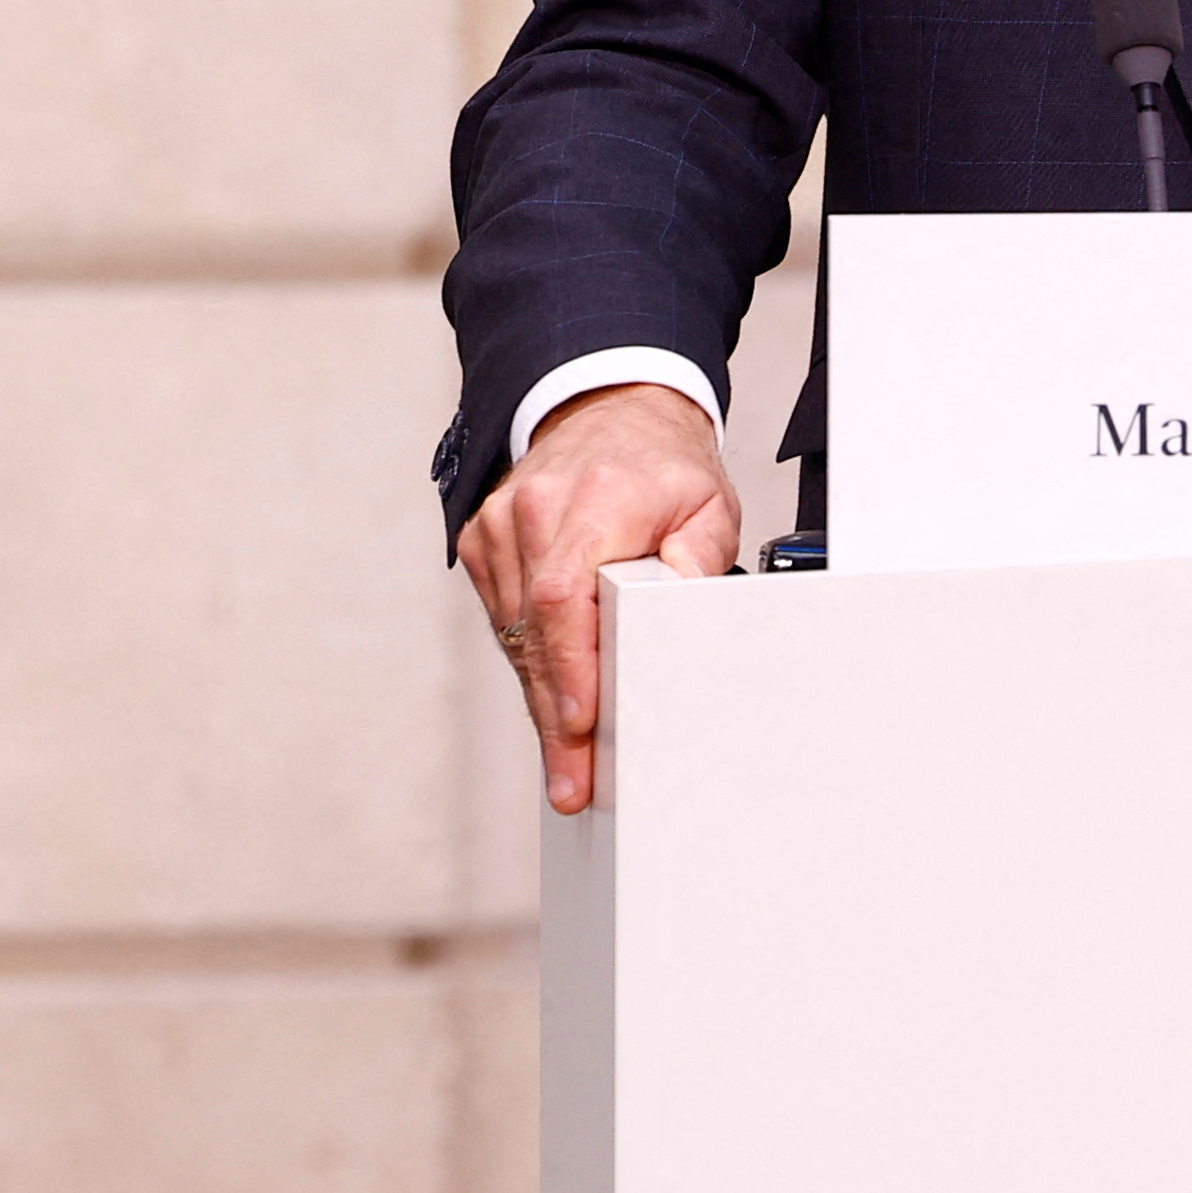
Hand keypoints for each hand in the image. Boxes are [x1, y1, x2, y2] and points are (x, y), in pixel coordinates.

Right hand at [456, 382, 738, 812]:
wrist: (611, 411)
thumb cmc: (662, 466)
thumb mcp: (708, 504)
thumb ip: (699, 559)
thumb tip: (680, 612)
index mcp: (594, 500)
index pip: (564, 596)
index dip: (569, 667)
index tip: (580, 721)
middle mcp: (535, 511)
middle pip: (535, 632)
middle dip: (555, 716)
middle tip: (571, 781)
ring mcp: (500, 526)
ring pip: (515, 636)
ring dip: (542, 699)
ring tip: (566, 762)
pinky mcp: (482, 542)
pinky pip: (503, 619)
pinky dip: (530, 662)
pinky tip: (553, 699)